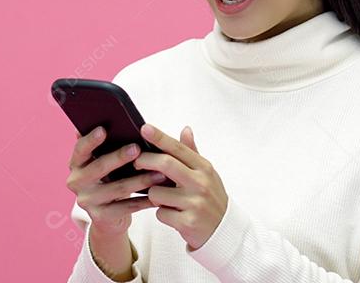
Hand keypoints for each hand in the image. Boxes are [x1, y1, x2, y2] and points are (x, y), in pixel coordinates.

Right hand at [66, 126, 165, 236]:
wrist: (108, 217)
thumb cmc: (110, 180)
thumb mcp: (103, 163)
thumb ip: (105, 146)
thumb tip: (108, 120)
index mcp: (76, 165)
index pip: (80, 149)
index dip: (90, 140)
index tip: (104, 129)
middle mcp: (76, 182)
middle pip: (99, 168)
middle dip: (119, 157)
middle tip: (138, 148)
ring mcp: (87, 201)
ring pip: (117, 188)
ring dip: (140, 180)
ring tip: (160, 173)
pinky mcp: (101, 217)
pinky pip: (126, 207)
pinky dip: (144, 201)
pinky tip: (158, 194)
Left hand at [133, 123, 227, 250]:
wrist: (224, 231)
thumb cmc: (211, 198)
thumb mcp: (206, 174)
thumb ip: (192, 153)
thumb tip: (185, 129)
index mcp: (204, 168)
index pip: (178, 148)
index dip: (160, 137)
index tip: (144, 128)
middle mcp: (200, 183)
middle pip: (165, 164)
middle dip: (145, 161)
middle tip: (136, 163)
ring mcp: (194, 203)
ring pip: (156, 193)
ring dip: (154, 196)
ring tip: (166, 200)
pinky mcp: (188, 222)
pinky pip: (160, 214)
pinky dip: (162, 214)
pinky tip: (174, 216)